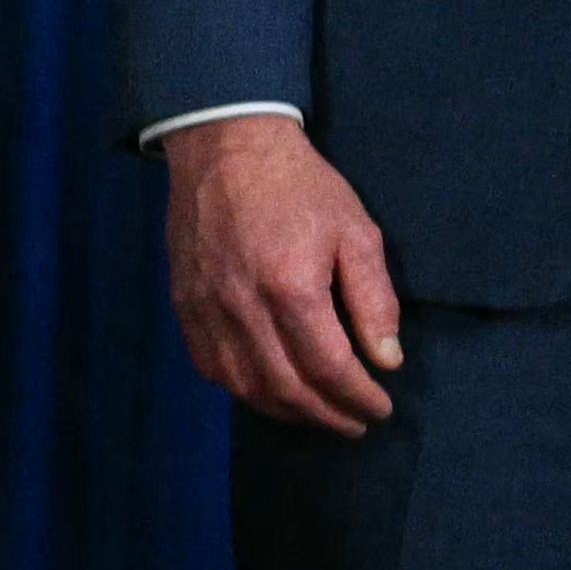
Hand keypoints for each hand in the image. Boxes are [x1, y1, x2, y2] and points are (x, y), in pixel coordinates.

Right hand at [164, 115, 402, 433]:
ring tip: (317, 414)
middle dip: (328, 415)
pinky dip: (243, 390)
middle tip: (355, 422)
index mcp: (291, 286)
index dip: (359, 397)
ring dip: (286, 412)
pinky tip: (268, 391)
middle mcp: (243, 306)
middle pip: (287, 388)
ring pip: (245, 386)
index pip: (330, 367)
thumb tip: (386, 359)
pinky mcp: (184, 304)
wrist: (225, 146)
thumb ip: (373, 299)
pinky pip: (211, 367)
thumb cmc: (299, 185)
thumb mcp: (355, 231)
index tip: (381, 406)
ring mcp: (206, 308)